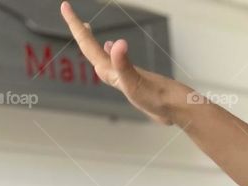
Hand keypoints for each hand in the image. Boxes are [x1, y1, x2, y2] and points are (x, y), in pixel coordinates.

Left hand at [59, 1, 190, 124]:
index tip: (65, 6)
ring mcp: (127, 79)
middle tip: (68, 10)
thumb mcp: (139, 82)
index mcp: (113, 76)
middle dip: (79, 32)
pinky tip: (111, 48)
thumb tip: (115, 43)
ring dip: (92, 42)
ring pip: (102, 57)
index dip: (76, 27)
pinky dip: (111, 51)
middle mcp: (117, 78)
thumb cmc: (162, 102)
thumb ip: (124, 65)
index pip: (89, 48)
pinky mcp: (138, 80)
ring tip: (85, 28)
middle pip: (91, 51)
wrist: (181, 113)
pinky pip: (117, 62)